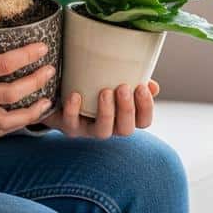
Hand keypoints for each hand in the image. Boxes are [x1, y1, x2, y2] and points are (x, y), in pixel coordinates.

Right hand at [0, 6, 53, 136]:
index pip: (4, 65)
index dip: (27, 56)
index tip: (43, 47)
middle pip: (11, 94)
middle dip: (36, 82)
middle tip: (51, 70)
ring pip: (6, 121)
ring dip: (30, 113)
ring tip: (47, 100)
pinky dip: (14, 124)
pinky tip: (27, 115)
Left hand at [41, 80, 159, 138]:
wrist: (60, 92)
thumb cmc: (95, 84)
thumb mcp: (115, 80)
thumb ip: (134, 80)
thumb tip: (153, 86)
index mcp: (124, 117)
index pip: (143, 121)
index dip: (146, 108)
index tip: (142, 87)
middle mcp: (110, 127)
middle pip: (126, 130)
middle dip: (127, 109)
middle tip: (123, 87)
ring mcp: (89, 130)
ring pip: (102, 132)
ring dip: (106, 113)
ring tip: (104, 91)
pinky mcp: (69, 127)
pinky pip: (71, 123)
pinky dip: (73, 110)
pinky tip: (75, 94)